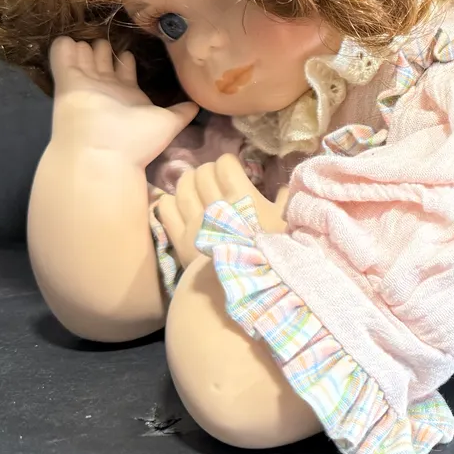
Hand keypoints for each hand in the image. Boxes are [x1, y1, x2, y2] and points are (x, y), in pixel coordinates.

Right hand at [48, 36, 198, 166]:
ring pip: (83, 59)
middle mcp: (106, 89)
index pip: (125, 72)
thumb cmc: (138, 139)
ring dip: (85, 47)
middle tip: (106, 34)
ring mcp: (85, 84)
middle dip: (104, 49)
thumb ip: (182, 111)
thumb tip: (198, 105)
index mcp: (128, 95)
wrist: (104, 154)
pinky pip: (63, 58)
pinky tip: (64, 36)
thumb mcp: (169, 122)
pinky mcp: (67, 81)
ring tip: (85, 32)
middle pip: (103, 63)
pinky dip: (63, 48)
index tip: (129, 49)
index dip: (126, 60)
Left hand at [156, 153, 289, 268]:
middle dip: (208, 170)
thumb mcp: (287, 225)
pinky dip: (170, 201)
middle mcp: (214, 204)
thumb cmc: (271, 256)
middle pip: (202, 173)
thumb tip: (285, 186)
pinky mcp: (180, 239)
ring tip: (195, 187)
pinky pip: (166, 208)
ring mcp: (194, 221)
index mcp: (242, 196)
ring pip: (182, 187)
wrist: (245, 291)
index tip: (234, 169)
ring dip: (188, 182)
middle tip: (215, 178)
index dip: (228, 163)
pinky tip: (177, 203)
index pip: (225, 164)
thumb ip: (286, 201)